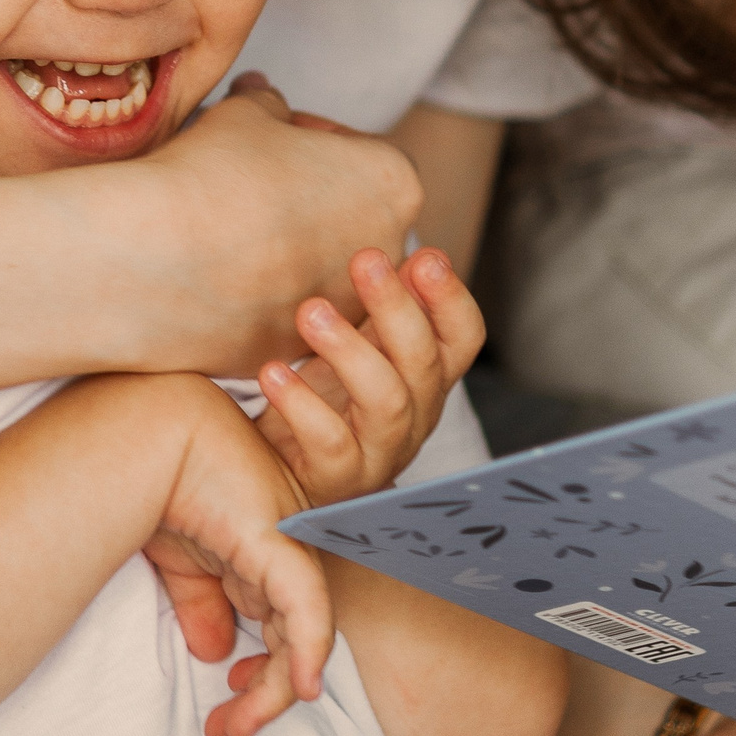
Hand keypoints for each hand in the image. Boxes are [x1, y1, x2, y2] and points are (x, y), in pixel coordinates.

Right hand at [133, 73, 422, 370]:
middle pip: (348, 213)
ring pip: (318, 268)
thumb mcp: (246, 113)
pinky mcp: (298, 348)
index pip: (359, 151)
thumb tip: (264, 95)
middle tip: (247, 183)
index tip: (267, 140)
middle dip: (305, 197)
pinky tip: (212, 272)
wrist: (151, 258)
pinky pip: (283, 312)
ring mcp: (344, 309)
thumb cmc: (209, 171)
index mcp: (394, 183)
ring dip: (284, 248)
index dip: (308, 137)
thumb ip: (270, 102)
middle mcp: (385, 252)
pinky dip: (256, 294)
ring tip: (225, 228)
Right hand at [135, 380, 333, 735]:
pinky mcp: (282, 546)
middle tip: (230, 730)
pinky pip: (307, 613)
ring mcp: (287, 549)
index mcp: (259, 556)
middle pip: (291, 640)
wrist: (149, 437)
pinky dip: (308, 654)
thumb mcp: (178, 561)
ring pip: (301, 637)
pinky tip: (300, 690)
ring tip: (237, 726)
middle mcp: (282, 555)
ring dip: (273, 691)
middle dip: (265, 694)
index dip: (261, 676)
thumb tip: (215, 652)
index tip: (227, 710)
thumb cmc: (158, 483)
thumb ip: (201, 604)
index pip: (277, 628)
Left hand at [255, 247, 486, 506]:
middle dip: (396, 307)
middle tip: (364, 260)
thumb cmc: (326, 396)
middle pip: (423, 363)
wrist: (276, 472)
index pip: (463, 338)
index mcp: (427, 378)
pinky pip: (329, 442)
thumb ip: (390, 306)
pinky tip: (272, 372)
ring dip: (350, 350)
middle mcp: (415, 416)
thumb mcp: (362, 345)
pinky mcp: (337, 480)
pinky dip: (301, 403)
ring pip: (386, 401)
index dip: (452, 299)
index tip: (426, 258)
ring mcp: (380, 453)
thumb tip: (424, 255)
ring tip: (310, 311)